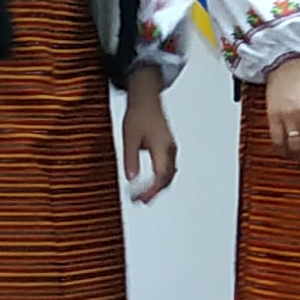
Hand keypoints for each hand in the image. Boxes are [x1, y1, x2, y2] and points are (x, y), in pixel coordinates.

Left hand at [117, 68, 178, 203]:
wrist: (146, 98)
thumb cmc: (139, 114)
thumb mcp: (129, 138)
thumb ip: (130, 159)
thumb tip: (130, 179)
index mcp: (162, 148)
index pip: (160, 176)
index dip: (151, 191)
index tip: (141, 200)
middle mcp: (169, 150)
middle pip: (167, 178)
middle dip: (155, 192)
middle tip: (140, 201)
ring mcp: (170, 149)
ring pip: (169, 174)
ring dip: (158, 187)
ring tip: (143, 196)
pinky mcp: (168, 147)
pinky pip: (168, 168)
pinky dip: (160, 178)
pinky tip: (150, 182)